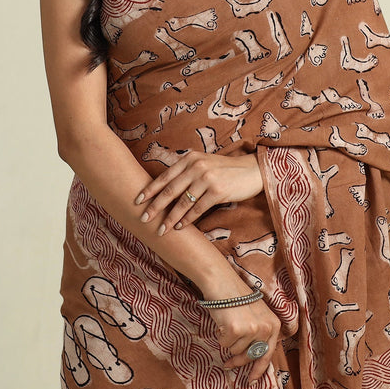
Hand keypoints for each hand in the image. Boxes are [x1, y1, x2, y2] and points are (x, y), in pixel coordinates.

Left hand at [136, 152, 263, 233]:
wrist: (252, 170)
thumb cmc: (225, 170)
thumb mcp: (204, 163)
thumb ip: (186, 171)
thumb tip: (164, 189)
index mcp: (190, 159)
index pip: (165, 176)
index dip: (150, 189)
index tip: (137, 200)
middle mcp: (196, 166)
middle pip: (170, 190)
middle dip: (155, 206)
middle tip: (143, 218)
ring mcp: (207, 178)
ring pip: (182, 203)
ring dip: (170, 218)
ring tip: (161, 229)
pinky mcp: (217, 191)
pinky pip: (197, 209)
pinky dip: (187, 219)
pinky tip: (180, 227)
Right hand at [206, 297, 281, 381]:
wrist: (222, 282)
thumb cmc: (236, 297)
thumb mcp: (255, 315)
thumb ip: (258, 335)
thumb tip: (250, 359)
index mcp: (274, 324)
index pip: (267, 354)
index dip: (258, 370)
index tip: (250, 381)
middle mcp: (266, 328)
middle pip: (250, 356)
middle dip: (237, 361)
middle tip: (228, 365)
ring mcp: (252, 329)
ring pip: (235, 350)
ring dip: (228, 340)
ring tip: (227, 323)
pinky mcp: (236, 330)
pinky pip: (224, 344)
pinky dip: (220, 335)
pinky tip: (222, 321)